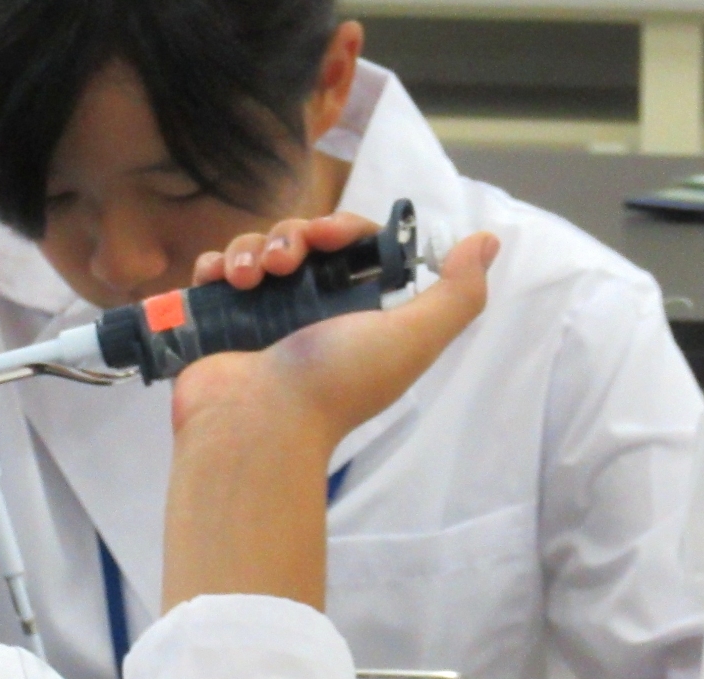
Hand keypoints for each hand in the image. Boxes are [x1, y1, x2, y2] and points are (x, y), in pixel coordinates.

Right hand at [161, 214, 498, 609]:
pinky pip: (216, 272)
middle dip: (292, 236)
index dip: (343, 228)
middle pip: (300, 239)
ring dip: (251, 249)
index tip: (330, 237)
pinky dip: (216, 265)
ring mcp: (260, 315)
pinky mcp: (218, 320)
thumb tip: (487, 242)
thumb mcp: (412, 338)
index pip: (351, 244)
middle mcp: (308, 310)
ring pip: (256, 249)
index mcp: (354, 309)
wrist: (258, 425)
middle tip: (286, 264)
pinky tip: (220, 279)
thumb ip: (457, 293)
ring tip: (247, 279)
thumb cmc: (336, 382)